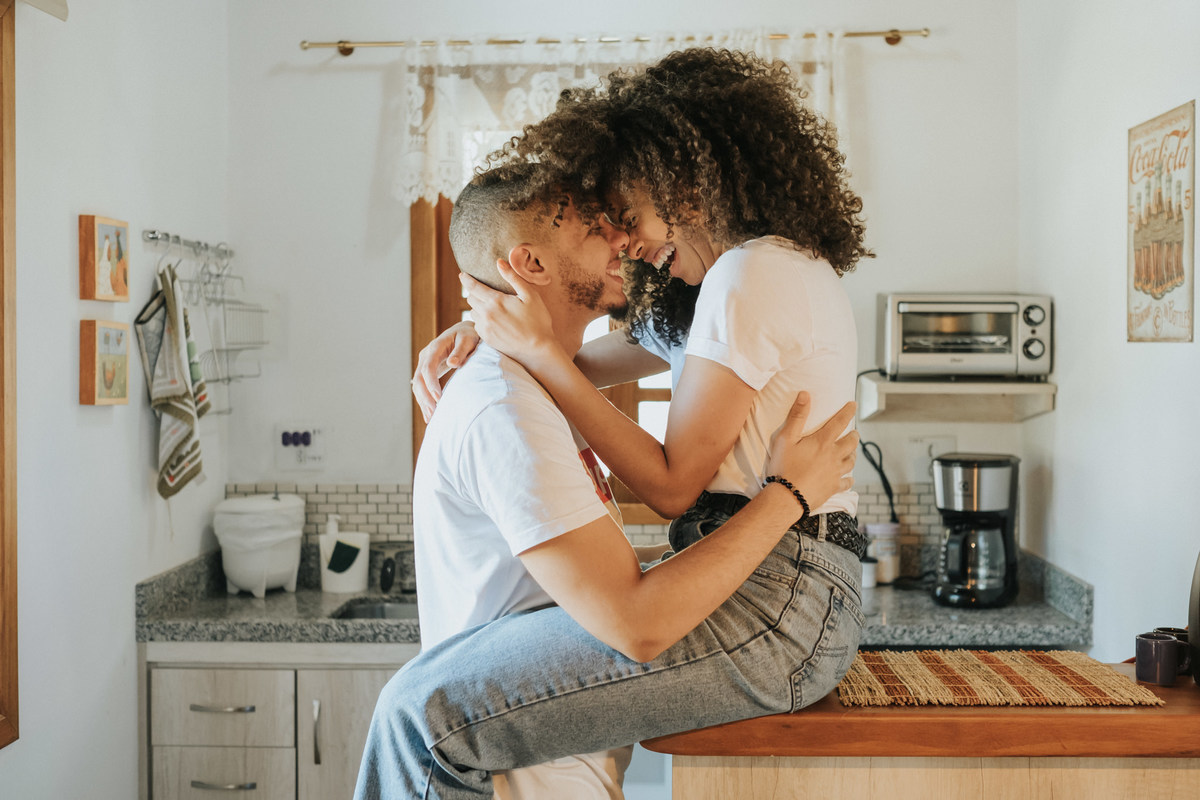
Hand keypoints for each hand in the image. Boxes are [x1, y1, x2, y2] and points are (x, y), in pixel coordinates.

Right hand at [411, 321, 479, 422]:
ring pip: (417, 385)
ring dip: (423, 402)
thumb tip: (452, 363)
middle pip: (419, 379)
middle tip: (434, 414)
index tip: (438, 398)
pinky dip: (424, 400)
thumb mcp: (468, 340)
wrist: (464, 331)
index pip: (428, 368)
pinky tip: (429, 414)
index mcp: (435, 347)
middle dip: (425, 397)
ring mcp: (424, 363)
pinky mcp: (427, 370)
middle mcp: (426, 356)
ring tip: (431, 418)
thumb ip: (461, 351)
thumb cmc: (468, 335)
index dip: (431, 384)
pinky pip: (421, 387)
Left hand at [460, 262, 559, 367]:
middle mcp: (487, 314)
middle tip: (481, 291)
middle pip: (470, 299)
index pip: (474, 287)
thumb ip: (513, 277)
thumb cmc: (538, 320)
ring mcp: (485, 328)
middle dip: (474, 293)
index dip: (466, 279)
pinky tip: (493, 320)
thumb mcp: (530, 295)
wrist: (538, 349)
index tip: (462, 275)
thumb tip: (499, 262)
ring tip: (489, 307)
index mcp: (496, 301)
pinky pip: (477, 325)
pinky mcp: (487, 338)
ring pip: (472, 312)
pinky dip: (481, 320)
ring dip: (477, 307)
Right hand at [764, 393, 857, 511]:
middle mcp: (833, 456)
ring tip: (851, 452)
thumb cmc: (784, 467)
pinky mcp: (833, 488)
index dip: (848, 412)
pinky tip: (849, 478)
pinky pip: (847, 482)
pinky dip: (849, 479)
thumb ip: (797, 416)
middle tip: (855, 433)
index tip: (853, 405)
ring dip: (852, 455)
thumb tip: (806, 394)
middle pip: (851, 443)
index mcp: (822, 442)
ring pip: (851, 461)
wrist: (787, 497)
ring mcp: (835, 473)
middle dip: (854, 436)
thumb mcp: (786, 438)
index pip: (839, 422)